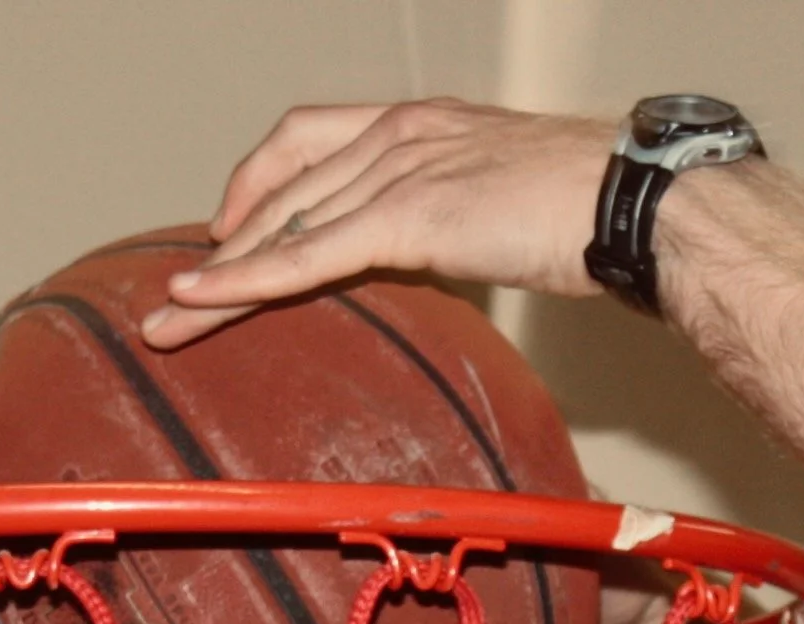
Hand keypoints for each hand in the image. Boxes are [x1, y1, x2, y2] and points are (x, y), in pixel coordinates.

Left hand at [141, 100, 616, 349]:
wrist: (636, 201)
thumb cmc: (592, 209)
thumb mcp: (500, 203)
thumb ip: (448, 220)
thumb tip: (429, 259)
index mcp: (421, 122)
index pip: (311, 142)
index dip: (258, 185)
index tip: (228, 229)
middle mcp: (400, 133)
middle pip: (283, 186)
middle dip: (225, 242)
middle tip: (178, 294)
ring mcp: (401, 169)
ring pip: (284, 224)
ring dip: (219, 278)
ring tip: (167, 321)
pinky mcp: (408, 216)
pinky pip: (308, 255)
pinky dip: (246, 281)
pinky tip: (200, 301)